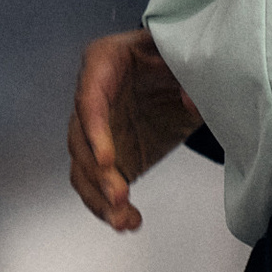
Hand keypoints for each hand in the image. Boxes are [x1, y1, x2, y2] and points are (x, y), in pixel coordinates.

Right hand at [68, 26, 202, 231]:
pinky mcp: (110, 153)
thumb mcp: (182, 51)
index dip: (96, 133)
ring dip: (99, 197)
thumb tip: (190, 102)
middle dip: (98, 174)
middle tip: (120, 197)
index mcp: (103, 61)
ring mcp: (98, 128)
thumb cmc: (173, 51)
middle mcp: (91, 95)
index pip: (90, 100)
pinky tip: (127, 220)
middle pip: (81, 140)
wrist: (180, 68)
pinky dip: (108, 204)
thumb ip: (187, 71)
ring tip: (124, 220)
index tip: (106, 162)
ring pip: (83, 168)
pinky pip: (97, 182)